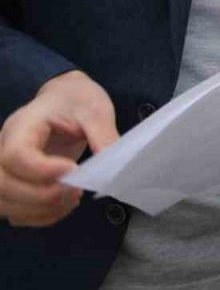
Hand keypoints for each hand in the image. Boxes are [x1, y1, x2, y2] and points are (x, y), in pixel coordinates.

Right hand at [0, 70, 118, 226]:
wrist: (66, 99)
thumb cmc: (77, 100)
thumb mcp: (95, 109)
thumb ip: (103, 136)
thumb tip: (113, 167)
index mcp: (23, 126)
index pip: (15, 155)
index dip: (41, 170)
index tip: (72, 169)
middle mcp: (4, 148)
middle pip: (2, 185)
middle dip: (41, 196)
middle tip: (76, 189)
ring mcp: (6, 170)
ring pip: (3, 204)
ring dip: (40, 209)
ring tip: (73, 197)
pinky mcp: (14, 185)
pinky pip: (15, 212)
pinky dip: (40, 216)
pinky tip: (65, 203)